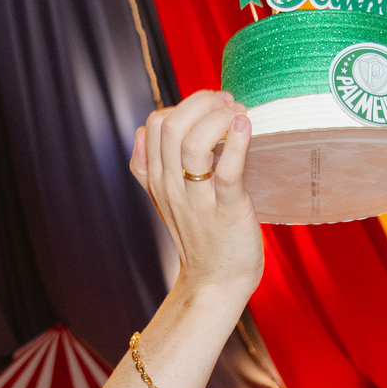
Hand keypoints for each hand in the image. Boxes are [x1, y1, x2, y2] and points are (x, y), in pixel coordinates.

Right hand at [130, 90, 262, 302]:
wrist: (215, 285)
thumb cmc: (201, 239)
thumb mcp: (166, 201)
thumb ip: (151, 167)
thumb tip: (141, 131)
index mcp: (157, 180)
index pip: (153, 125)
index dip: (183, 105)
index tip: (211, 107)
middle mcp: (171, 187)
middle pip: (170, 126)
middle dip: (201, 103)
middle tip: (227, 102)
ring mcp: (197, 200)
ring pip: (193, 143)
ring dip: (218, 118)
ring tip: (239, 114)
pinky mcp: (226, 211)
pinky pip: (226, 171)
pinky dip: (237, 142)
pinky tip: (245, 127)